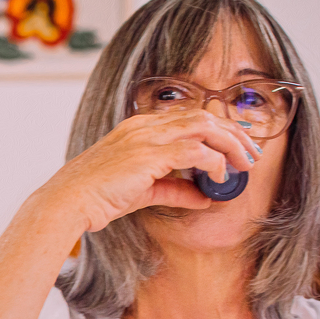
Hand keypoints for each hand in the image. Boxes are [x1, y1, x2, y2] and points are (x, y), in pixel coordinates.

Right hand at [44, 110, 261, 232]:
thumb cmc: (95, 197)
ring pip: (203, 126)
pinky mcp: (147, 155)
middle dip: (233, 133)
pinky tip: (219, 177)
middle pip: (203, 116)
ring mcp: (146, 137)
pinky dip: (213, 162)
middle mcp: (144, 126)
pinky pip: (194, 151)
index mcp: (139, 128)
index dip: (219, 129)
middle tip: (252, 154)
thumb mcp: (142, 192)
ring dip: (230, 144)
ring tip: (245, 163)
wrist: (68, 202)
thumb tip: (204, 197)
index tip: (238, 145)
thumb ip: (174, 190)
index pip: (189, 117)